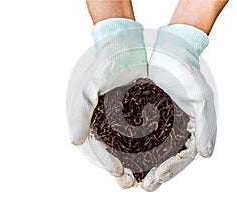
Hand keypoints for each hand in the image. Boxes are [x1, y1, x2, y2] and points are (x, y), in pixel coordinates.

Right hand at [67, 18, 146, 187]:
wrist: (126, 46)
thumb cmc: (105, 65)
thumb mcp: (89, 88)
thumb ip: (79, 114)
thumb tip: (75, 141)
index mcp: (99, 119)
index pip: (102, 146)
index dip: (107, 161)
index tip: (117, 173)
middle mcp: (115, 121)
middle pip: (119, 151)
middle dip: (125, 170)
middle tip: (130, 184)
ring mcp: (132, 117)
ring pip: (136, 146)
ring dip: (141, 164)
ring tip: (147, 178)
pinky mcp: (148, 110)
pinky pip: (152, 131)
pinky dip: (155, 146)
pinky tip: (161, 156)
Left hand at [141, 24, 216, 190]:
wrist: (167, 50)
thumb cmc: (186, 73)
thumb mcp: (201, 99)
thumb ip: (207, 127)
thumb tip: (206, 155)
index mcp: (190, 127)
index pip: (184, 155)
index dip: (173, 169)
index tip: (158, 179)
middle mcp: (175, 126)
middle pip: (167, 156)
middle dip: (157, 173)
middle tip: (146, 186)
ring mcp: (160, 120)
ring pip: (153, 148)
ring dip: (144, 165)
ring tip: (133, 179)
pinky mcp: (144, 111)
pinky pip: (139, 133)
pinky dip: (134, 146)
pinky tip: (125, 156)